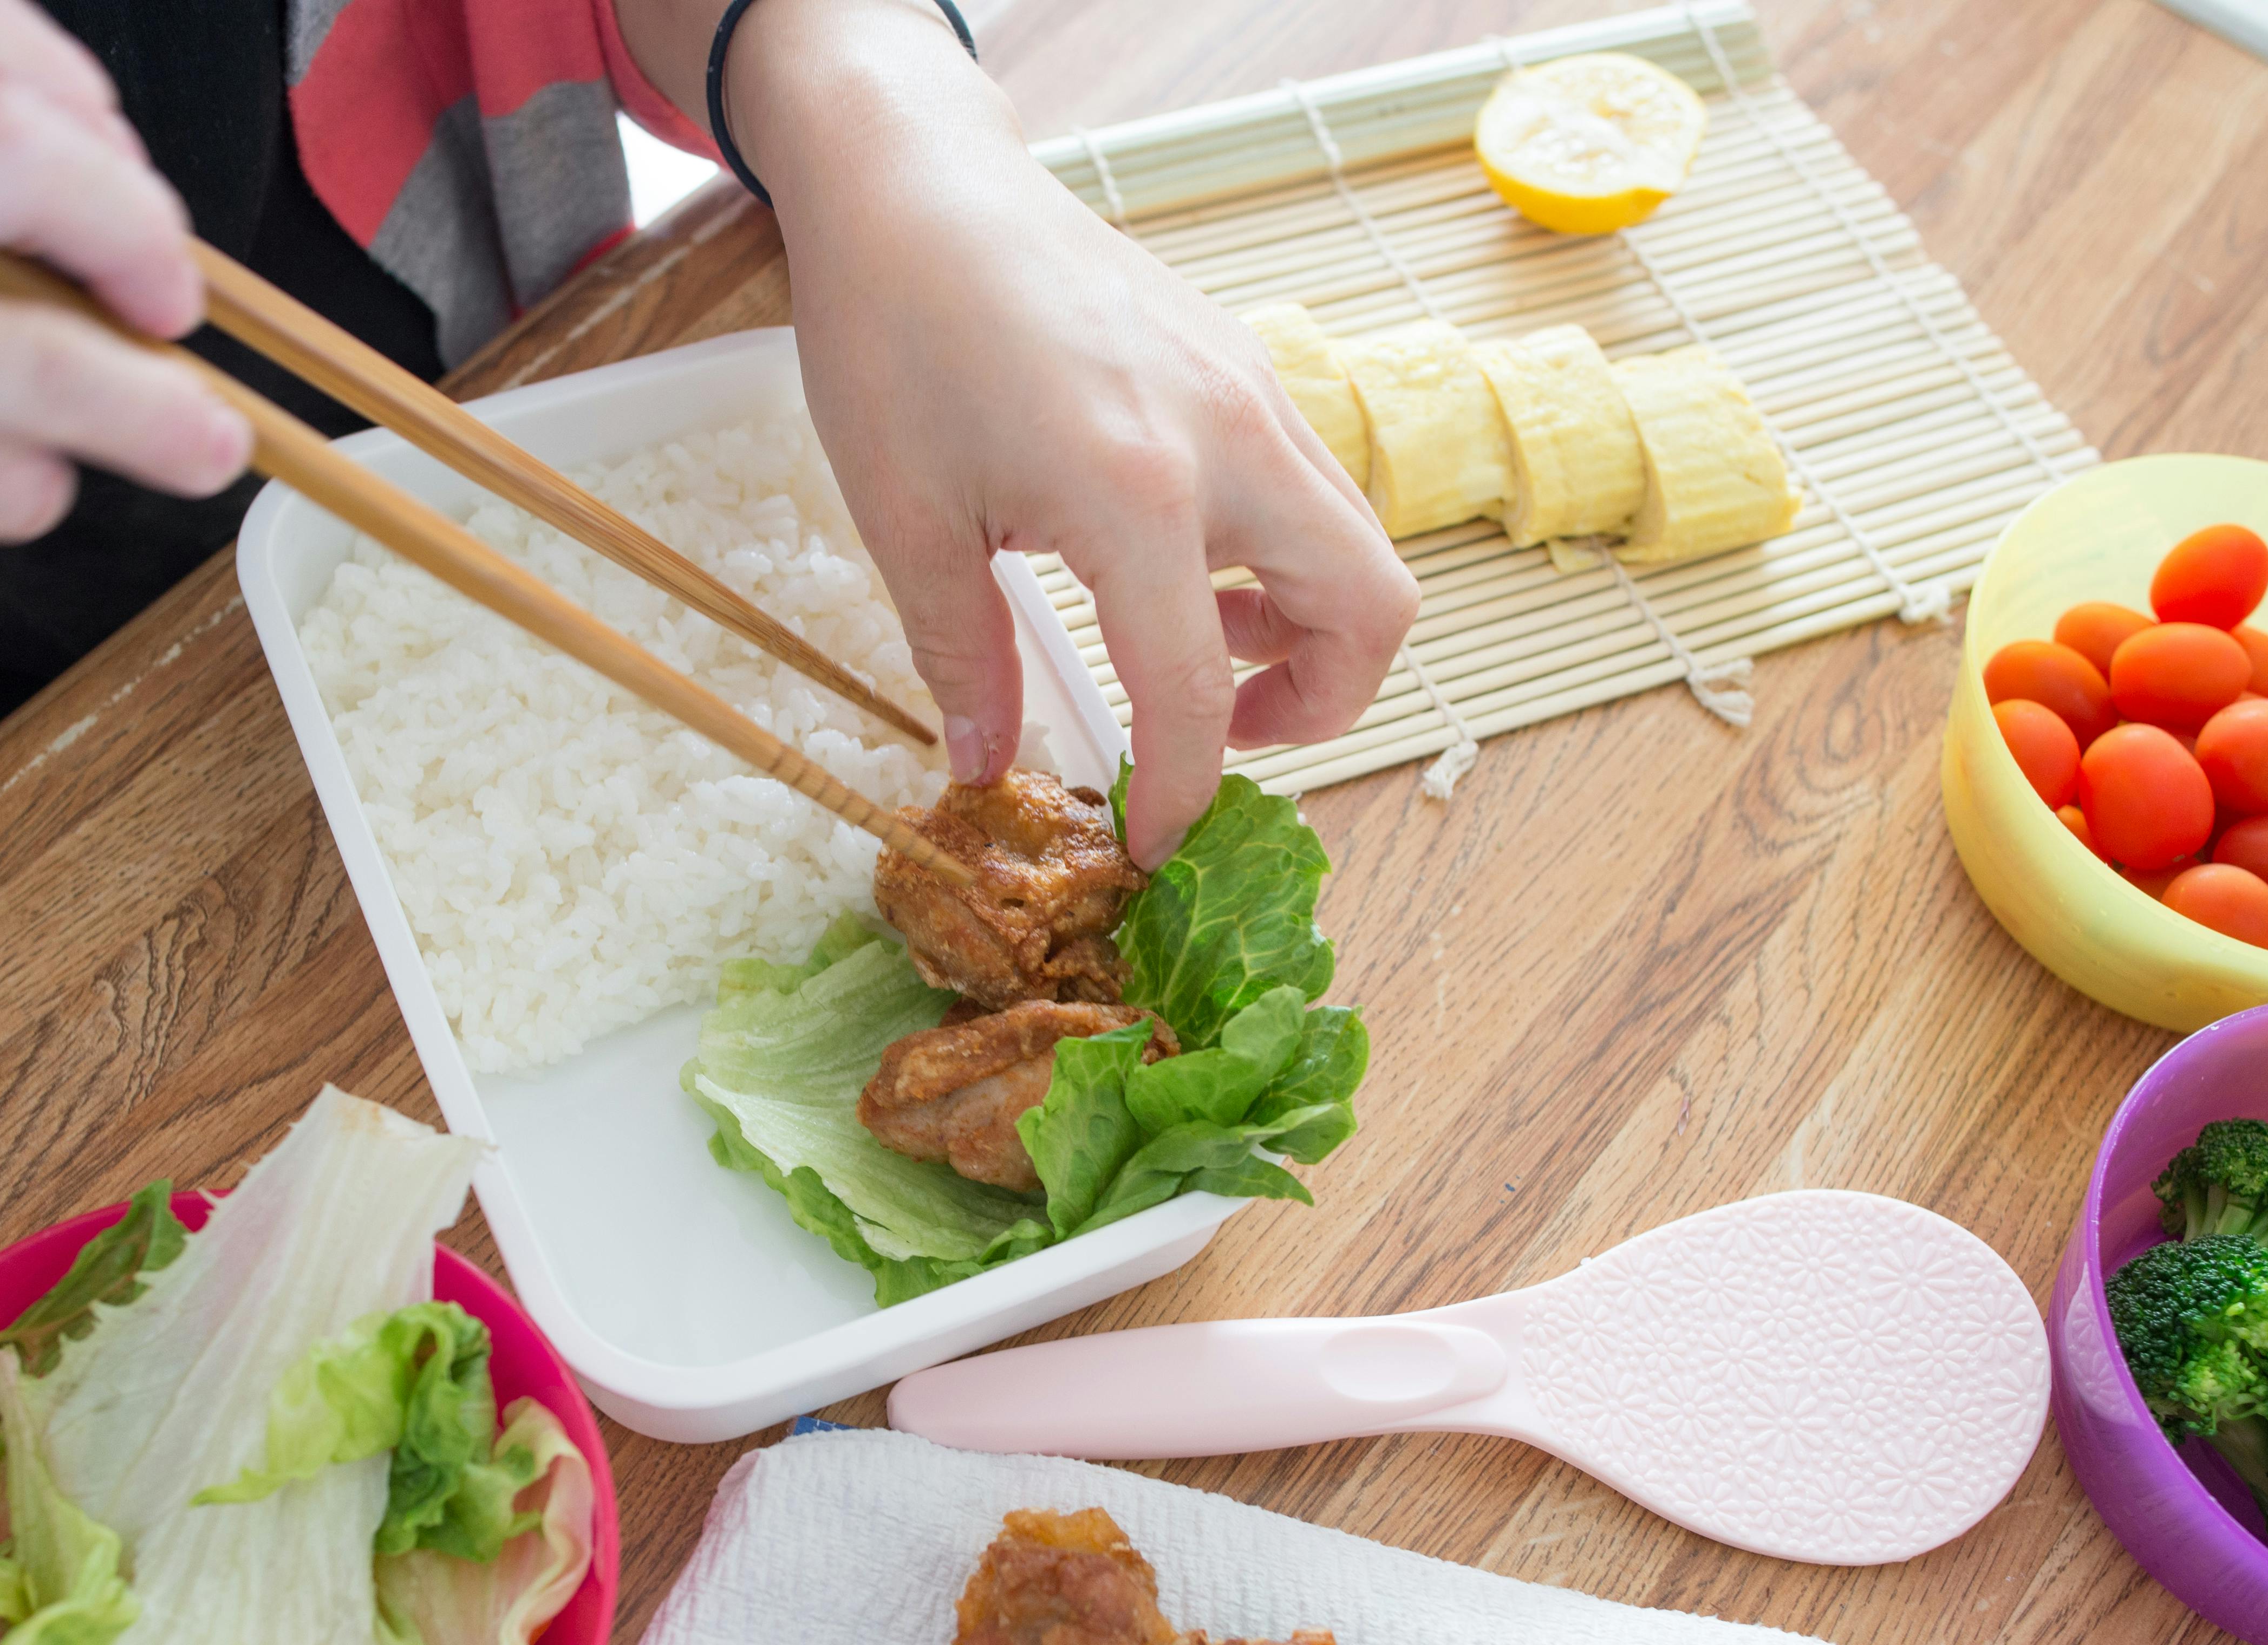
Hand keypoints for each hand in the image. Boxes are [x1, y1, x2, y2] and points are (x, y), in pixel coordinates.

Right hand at [0, 0, 250, 744]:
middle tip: (174, 299)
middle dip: (146, 231)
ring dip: (159, 403)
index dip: (84, 106)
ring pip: (50, 351)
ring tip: (205, 438)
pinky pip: (2, 479)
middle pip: (23, 151)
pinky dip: (30, 492)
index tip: (121, 172)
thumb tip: (93, 179)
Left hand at [720, 0, 1417, 864]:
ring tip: (1190, 643)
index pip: (1195, 689)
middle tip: (1216, 733)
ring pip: (1357, 544)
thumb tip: (981, 764)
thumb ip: (960, 653)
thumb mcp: (908, 517)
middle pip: (1372, 610)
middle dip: (1320, 704)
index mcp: (1137, 493)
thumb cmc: (895, 329)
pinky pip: (1309, 488)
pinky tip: (1175, 560)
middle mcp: (1229, 440)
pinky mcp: (1243, 366)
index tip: (1152, 843)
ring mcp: (1252, 392)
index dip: (1179, 789)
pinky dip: (1278, 554)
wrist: (914, 178)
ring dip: (1303, 624)